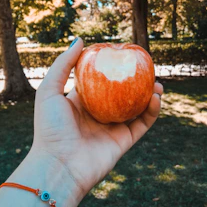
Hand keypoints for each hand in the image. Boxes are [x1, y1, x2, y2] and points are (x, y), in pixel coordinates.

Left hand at [33, 38, 162, 197]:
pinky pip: (142, 124)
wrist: (58, 166)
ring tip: (158, 83)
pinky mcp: (124, 141)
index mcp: (82, 102)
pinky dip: (152, 111)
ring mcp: (112, 128)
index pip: (101, 81)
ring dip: (150, 95)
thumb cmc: (50, 128)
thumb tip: (81, 40)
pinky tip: (156, 98)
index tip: (125, 55)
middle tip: (147, 70)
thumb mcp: (49, 90)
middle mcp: (99, 114)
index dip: (114, 69)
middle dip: (136, 82)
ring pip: (136, 108)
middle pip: (123, 93)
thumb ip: (63, 64)